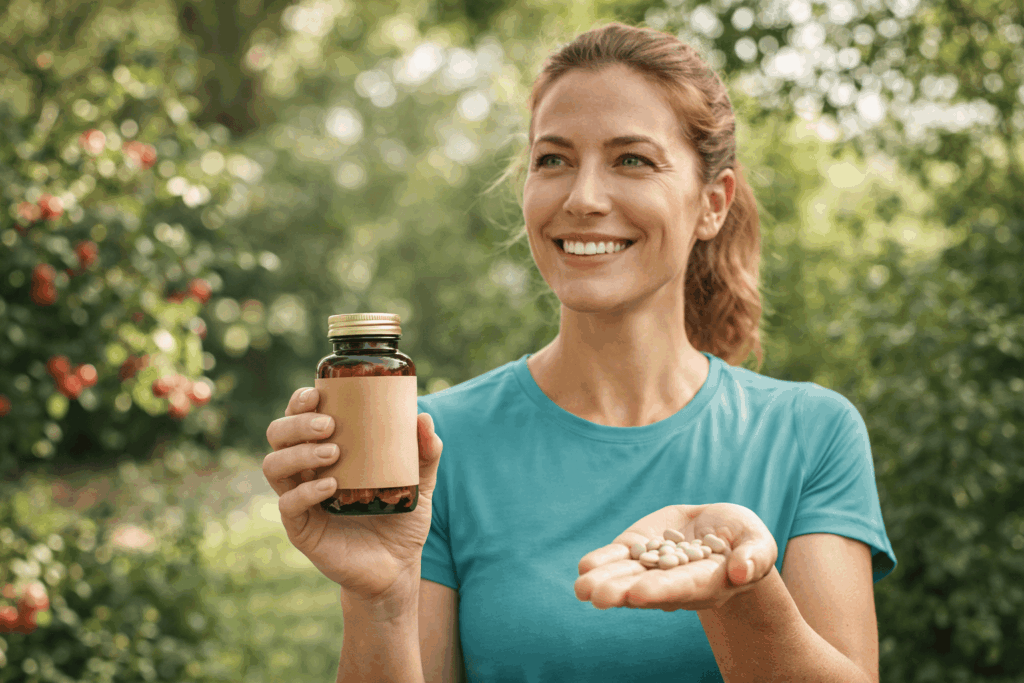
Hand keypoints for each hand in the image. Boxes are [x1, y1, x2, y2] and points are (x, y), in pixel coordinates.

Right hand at [263, 387, 443, 606]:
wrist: (397, 567)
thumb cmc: (401, 518)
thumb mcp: (420, 482)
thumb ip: (426, 452)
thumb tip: (423, 417)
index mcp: (327, 451)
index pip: (299, 417)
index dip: (299, 401)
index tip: (317, 392)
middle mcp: (306, 471)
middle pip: (278, 435)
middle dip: (296, 423)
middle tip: (328, 425)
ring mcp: (300, 499)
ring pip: (274, 465)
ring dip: (299, 452)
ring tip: (333, 453)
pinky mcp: (301, 528)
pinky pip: (288, 504)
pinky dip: (307, 491)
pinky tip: (331, 486)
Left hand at [574, 503, 777, 611]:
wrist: (721, 531)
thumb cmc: (746, 541)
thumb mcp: (758, 543)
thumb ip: (754, 557)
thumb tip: (743, 571)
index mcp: (706, 583)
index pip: (682, 587)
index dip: (662, 590)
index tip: (640, 593)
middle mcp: (674, 582)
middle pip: (646, 588)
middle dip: (622, 592)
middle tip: (598, 597)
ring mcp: (653, 566)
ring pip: (626, 575)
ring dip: (604, 581)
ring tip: (582, 588)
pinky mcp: (639, 547)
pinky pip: (619, 557)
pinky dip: (602, 561)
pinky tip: (584, 568)